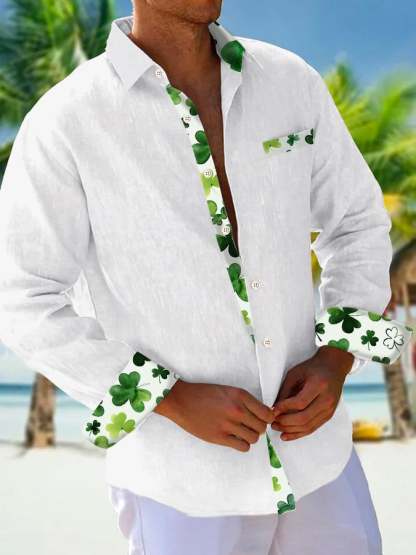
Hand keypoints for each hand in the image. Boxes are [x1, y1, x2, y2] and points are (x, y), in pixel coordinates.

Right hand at [155, 380, 274, 451]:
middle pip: (262, 427)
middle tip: (248, 426)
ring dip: (249, 436)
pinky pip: (243, 446)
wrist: (182, 400)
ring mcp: (228, 424)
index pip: (267, 413)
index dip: (267, 418)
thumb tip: (264, 414)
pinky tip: (234, 438)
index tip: (261, 419)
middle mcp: (237, 410)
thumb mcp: (228, 390)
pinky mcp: (220, 437)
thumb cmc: (204, 394)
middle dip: (257, 428)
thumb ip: (245, 401)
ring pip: (254, 438)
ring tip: (240, 432)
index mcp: (240, 395)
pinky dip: (242, 444)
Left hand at [271, 346, 353, 440]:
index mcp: (319, 385)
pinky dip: (299, 433)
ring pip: (308, 426)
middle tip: (272, 422)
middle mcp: (327, 399)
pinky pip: (313, 428)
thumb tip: (274, 409)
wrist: (334, 367)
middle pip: (304, 418)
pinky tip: (286, 435)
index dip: (285, 408)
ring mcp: (330, 409)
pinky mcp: (329, 416)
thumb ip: (285, 391)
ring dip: (290, 430)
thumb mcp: (295, 374)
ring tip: (276, 428)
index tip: (272, 410)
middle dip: (285, 422)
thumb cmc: (311, 368)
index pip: (300, 402)